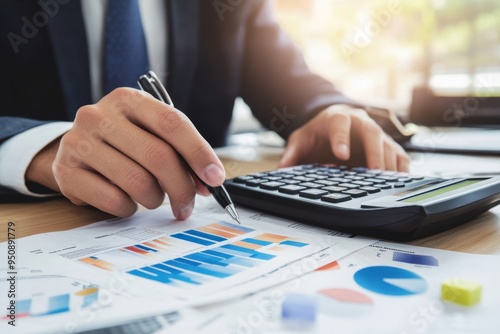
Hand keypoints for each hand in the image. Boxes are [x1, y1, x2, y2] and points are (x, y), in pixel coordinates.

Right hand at [26, 88, 224, 218]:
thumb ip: (181, 151)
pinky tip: (128, 201)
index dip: (199, 153)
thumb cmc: (126, 141)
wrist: (78, 149)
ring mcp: (79, 142)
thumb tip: (209, 180)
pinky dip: (130, 208)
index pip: (172, 123)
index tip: (215, 178)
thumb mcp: (152, 134)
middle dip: (182, 187)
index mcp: (129, 99)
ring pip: (137, 182)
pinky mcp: (66, 172)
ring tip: (153, 197)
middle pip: (158, 156)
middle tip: (188, 204)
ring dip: (155, 199)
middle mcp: (100, 115)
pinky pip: (114, 200)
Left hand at [278, 105, 409, 170]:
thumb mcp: (300, 139)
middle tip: (375, 172)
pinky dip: (401, 167)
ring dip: (390, 162)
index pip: (340, 124)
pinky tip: (401, 180)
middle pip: (372, 132)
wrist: (331, 122)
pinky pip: (398, 154)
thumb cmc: (317, 131)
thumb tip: (282, 168)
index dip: (341, 138)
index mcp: (337, 118)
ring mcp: (374, 133)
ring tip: (389, 181)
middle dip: (374, 151)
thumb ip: (292, 152)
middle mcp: (360, 122)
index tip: (340, 155)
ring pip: (387, 143)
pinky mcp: (384, 145)